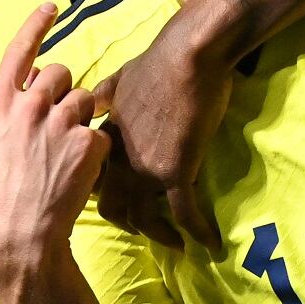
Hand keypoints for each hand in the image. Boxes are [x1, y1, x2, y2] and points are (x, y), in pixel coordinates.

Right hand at [0, 4, 111, 283]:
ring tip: (66, 154)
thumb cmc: (1, 196)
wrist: (20, 235)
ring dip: (83, 118)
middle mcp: (29, 106)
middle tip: (59, 123)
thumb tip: (36, 79)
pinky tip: (79, 172)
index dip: (35, 25)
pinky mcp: (87, 142)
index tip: (50, 5)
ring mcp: (59, 123)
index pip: (19, 52)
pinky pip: (100, 132)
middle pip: (62, 73)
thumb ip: (11, 109)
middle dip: (66, 91)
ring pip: (86, 100)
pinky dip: (95, 149)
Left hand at [92, 22, 227, 248]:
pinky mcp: (176, 174)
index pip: (95, 178)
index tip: (120, 202)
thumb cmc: (157, 63)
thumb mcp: (119, 78)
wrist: (186, 58)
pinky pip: (185, 214)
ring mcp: (147, 171)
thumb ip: (105, 94)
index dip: (105, 194)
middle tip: (143, 231)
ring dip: (160, 237)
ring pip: (144, 220)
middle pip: (112, 208)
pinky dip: (199, 233)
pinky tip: (212, 244)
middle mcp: (121, 161)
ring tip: (175, 245)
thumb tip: (92, 98)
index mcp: (108, 140)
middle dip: (126, 224)